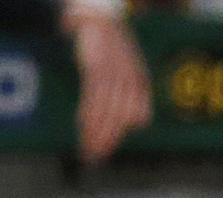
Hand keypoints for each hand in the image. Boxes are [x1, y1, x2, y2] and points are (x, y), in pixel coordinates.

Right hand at [63, 6, 150, 164]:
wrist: (100, 16)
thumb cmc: (111, 45)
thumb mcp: (126, 68)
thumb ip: (129, 93)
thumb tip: (134, 122)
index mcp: (140, 80)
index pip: (138, 116)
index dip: (119, 134)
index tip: (105, 149)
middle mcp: (130, 78)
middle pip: (121, 117)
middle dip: (106, 140)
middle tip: (94, 156)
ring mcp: (114, 72)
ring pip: (106, 109)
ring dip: (95, 132)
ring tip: (86, 148)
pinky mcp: (98, 65)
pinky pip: (94, 94)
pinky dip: (88, 112)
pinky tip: (82, 126)